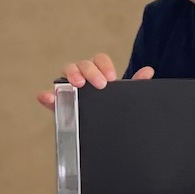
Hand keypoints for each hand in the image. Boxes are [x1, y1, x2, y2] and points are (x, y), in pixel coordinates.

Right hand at [36, 53, 153, 109]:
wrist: (105, 133)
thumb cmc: (112, 108)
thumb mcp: (123, 98)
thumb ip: (135, 85)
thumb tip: (148, 71)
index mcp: (99, 72)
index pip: (99, 60)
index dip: (104, 65)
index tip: (112, 78)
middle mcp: (83, 77)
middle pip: (83, 64)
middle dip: (90, 71)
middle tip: (100, 84)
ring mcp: (70, 88)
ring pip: (66, 73)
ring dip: (71, 75)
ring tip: (78, 84)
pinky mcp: (59, 104)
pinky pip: (50, 98)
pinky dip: (47, 96)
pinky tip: (46, 96)